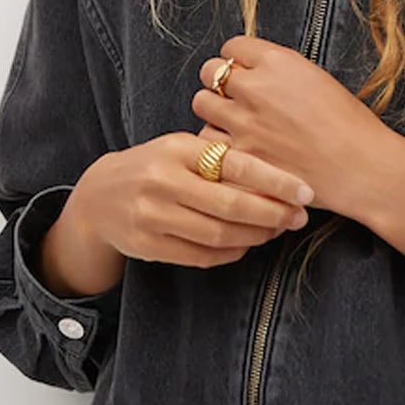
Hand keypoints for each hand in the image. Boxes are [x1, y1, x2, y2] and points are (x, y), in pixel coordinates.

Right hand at [67, 132, 311, 270]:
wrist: (99, 196)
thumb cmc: (155, 167)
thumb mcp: (180, 150)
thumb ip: (220, 158)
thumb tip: (279, 179)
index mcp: (176, 149)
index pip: (236, 165)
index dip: (276, 180)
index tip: (306, 192)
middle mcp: (162, 182)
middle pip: (231, 205)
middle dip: (273, 214)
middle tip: (299, 218)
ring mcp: (152, 216)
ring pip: (218, 234)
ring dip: (256, 236)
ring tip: (277, 230)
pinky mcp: (147, 246)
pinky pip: (201, 255)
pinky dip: (232, 252)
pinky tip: (248, 243)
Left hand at [192, 34, 391, 220]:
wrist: (363, 165)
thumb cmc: (351, 125)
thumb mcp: (318, 78)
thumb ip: (281, 71)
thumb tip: (256, 70)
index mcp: (279, 62)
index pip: (233, 46)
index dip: (237, 59)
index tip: (242, 69)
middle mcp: (257, 87)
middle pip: (210, 71)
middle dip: (218, 81)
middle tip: (231, 95)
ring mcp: (246, 123)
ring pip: (202, 104)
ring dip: (214, 110)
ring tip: (231, 121)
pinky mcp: (242, 155)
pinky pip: (209, 141)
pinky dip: (217, 143)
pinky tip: (234, 147)